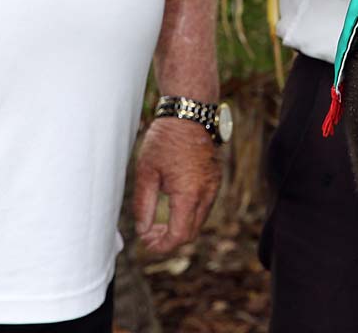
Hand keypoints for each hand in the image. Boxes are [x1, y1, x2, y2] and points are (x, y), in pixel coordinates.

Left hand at [133, 118, 221, 253]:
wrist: (189, 112)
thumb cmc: (165, 139)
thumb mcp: (146, 172)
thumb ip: (143, 205)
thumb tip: (143, 230)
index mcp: (189, 194)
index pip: (178, 236)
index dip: (161, 246)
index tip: (145, 242)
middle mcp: (206, 193)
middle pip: (191, 233)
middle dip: (169, 240)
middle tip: (148, 234)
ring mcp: (213, 185)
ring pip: (199, 220)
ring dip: (180, 227)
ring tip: (157, 222)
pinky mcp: (215, 178)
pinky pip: (204, 205)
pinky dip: (188, 213)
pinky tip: (172, 205)